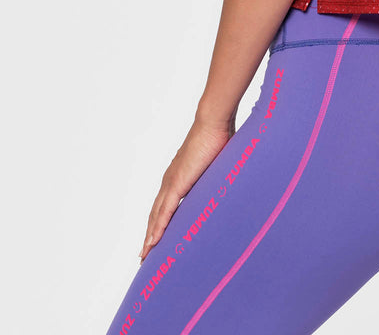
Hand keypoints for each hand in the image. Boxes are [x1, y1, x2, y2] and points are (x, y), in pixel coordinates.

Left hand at [138, 115, 234, 262]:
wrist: (214, 123)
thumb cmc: (219, 137)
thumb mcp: (218, 164)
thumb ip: (218, 176)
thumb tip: (231, 181)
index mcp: (179, 175)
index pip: (165, 204)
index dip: (159, 222)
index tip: (155, 238)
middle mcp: (171, 180)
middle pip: (156, 213)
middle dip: (150, 234)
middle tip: (145, 255)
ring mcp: (172, 182)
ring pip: (156, 216)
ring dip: (150, 236)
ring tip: (145, 255)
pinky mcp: (177, 183)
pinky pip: (164, 211)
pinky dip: (157, 228)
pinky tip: (152, 242)